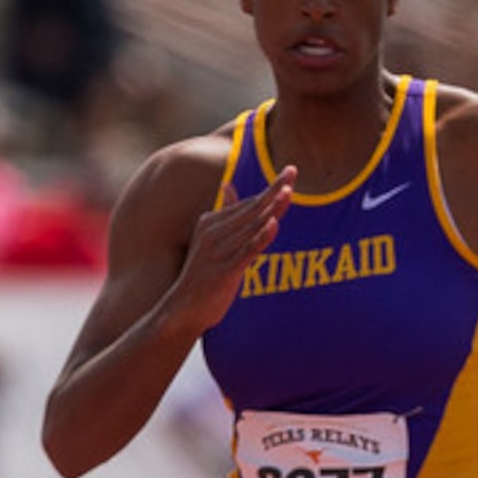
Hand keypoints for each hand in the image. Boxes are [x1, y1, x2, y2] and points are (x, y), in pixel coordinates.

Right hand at [171, 167, 294, 333]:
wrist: (184, 307)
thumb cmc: (204, 274)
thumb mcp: (213, 239)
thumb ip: (226, 214)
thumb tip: (228, 184)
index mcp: (212, 222)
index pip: (248, 203)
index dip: (271, 187)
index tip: (289, 170)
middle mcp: (214, 232)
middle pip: (252, 208)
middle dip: (274, 189)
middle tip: (292, 170)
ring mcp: (220, 250)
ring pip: (253, 225)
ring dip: (272, 208)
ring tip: (288, 191)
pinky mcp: (226, 270)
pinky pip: (248, 250)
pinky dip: (262, 236)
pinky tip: (275, 224)